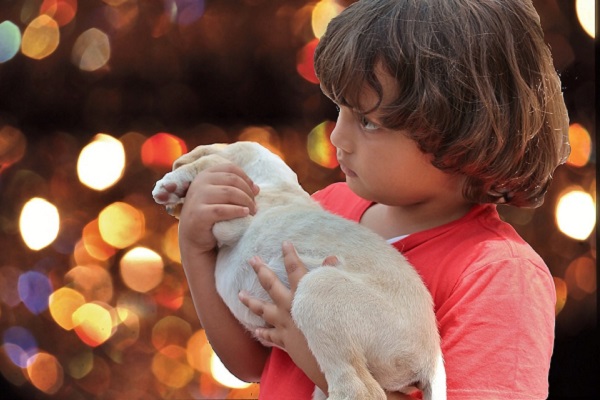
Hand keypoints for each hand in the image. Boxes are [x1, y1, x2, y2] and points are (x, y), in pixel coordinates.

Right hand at [178, 164, 259, 255]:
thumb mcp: (221, 198)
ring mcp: (197, 197)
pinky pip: (223, 210)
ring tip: (252, 212)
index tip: (254, 192)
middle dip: (248, 192)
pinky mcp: (199, 213)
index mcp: (205, 175)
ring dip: (246, 202)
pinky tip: (245, 214)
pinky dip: (237, 211)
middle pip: (233, 180)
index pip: (231, 168)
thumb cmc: (210, 215)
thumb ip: (236, 190)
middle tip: (255, 206)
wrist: (193, 238)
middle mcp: (200, 183)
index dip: (246, 179)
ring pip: (229, 192)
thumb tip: (257, 188)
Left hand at [239, 242, 336, 392]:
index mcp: (303, 293)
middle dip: (261, 270)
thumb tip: (332, 258)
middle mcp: (290, 306)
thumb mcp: (338, 298)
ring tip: (240, 294)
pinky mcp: (286, 342)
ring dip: (251, 301)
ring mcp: (285, 324)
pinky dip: (262, 333)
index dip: (289, 254)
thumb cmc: (339, 325)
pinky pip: (270, 336)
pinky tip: (255, 331)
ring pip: (263, 310)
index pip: (295, 268)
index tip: (284, 243)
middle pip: (271, 284)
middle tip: (252, 260)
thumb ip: (332, 277)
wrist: (333, 356)